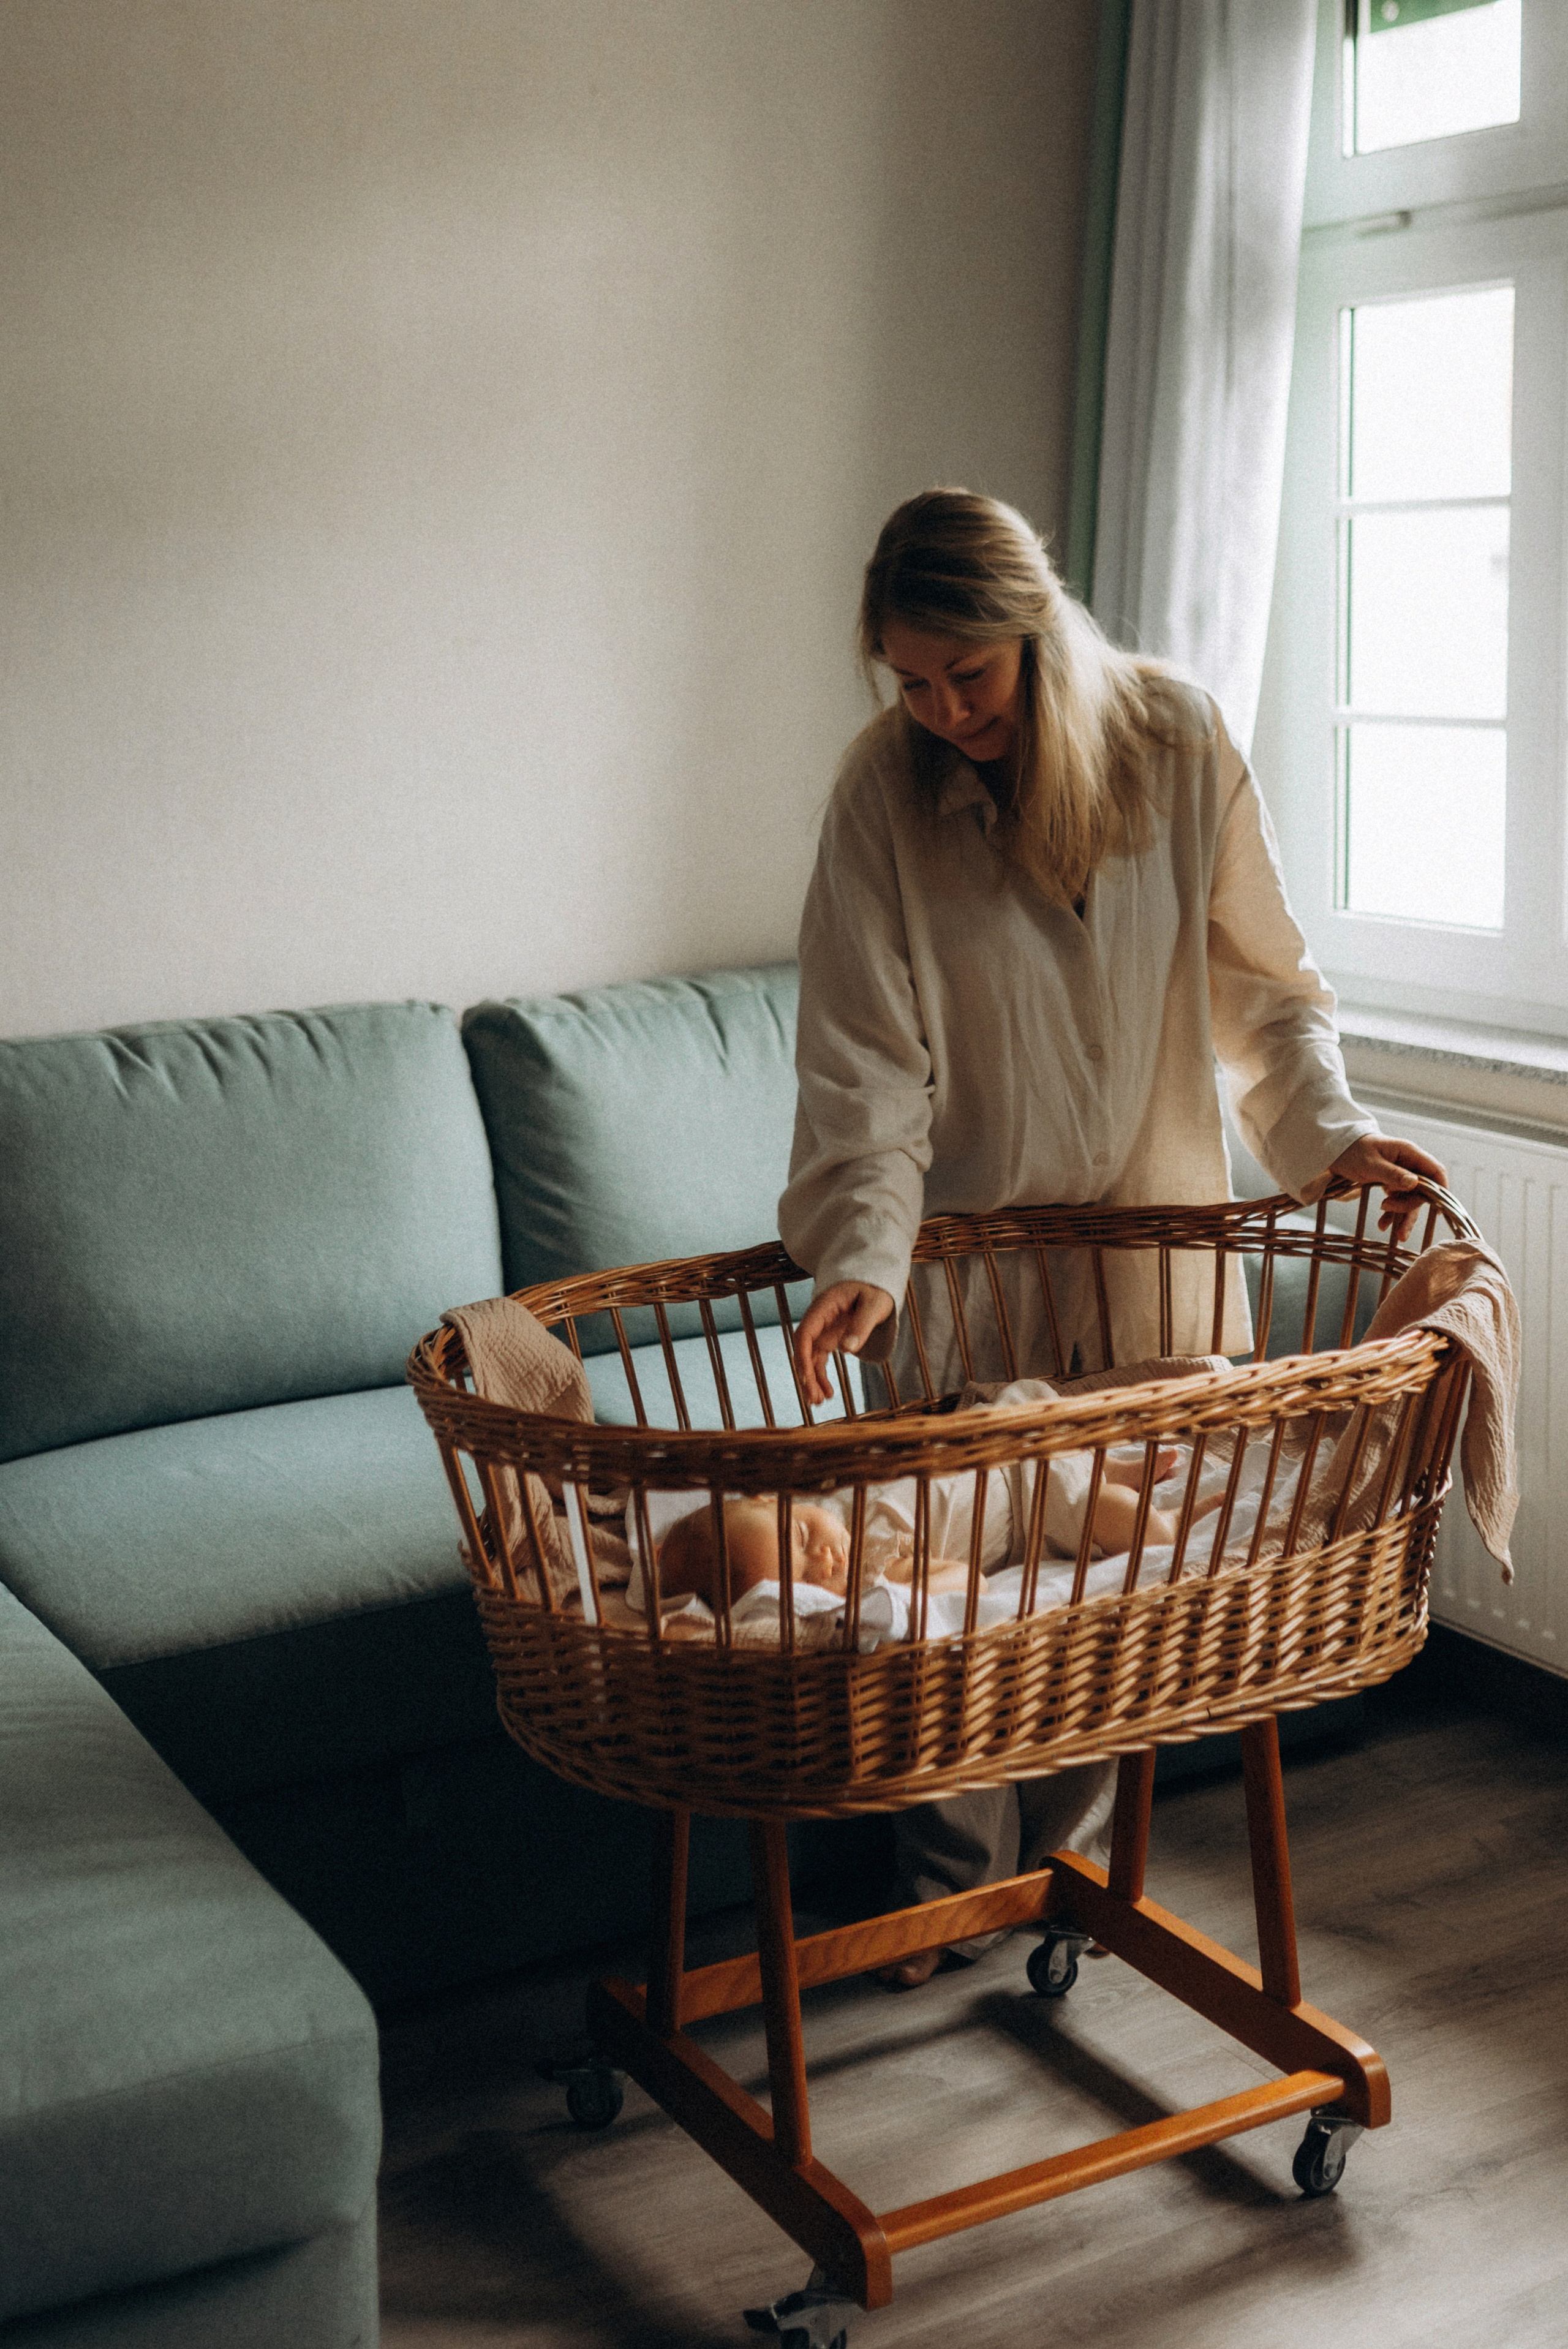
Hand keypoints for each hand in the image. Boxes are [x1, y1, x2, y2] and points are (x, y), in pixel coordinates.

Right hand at [793, 1280, 894, 1406]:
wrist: (874, 1284)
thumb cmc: (874, 1289)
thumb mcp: (874, 1304)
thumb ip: (862, 1325)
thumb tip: (846, 1349)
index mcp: (824, 1306)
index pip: (805, 1333)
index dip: (802, 1356)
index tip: (806, 1378)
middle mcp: (818, 1320)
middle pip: (804, 1349)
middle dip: (806, 1375)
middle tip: (814, 1399)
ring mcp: (822, 1331)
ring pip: (810, 1358)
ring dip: (812, 1380)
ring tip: (819, 1403)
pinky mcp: (829, 1339)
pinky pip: (819, 1360)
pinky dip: (821, 1377)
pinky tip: (828, 1394)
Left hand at [1329, 1134, 1448, 1242]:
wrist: (1338, 1149)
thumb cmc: (1354, 1150)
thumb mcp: (1370, 1163)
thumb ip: (1392, 1174)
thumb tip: (1414, 1183)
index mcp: (1409, 1153)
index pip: (1435, 1171)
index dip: (1441, 1190)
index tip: (1440, 1208)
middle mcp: (1410, 1165)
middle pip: (1423, 1190)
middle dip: (1410, 1205)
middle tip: (1387, 1207)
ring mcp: (1402, 1176)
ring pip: (1411, 1200)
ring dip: (1404, 1216)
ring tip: (1398, 1235)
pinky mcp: (1393, 1185)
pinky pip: (1399, 1202)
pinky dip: (1392, 1215)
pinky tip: (1383, 1225)